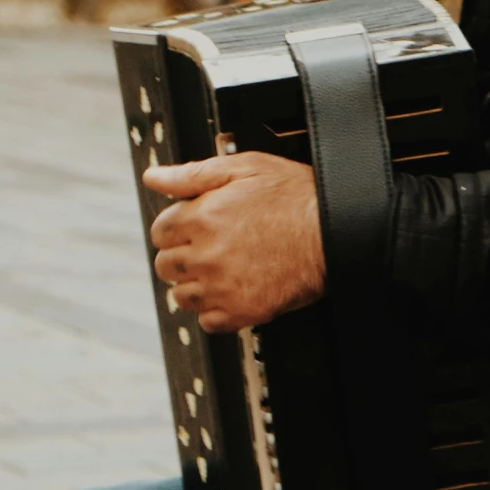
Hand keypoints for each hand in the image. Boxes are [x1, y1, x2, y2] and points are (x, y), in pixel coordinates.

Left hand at [144, 153, 323, 333]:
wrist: (335, 231)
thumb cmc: (296, 197)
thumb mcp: (244, 167)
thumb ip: (192, 174)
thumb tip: (154, 177)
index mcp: (201, 217)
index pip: (159, 232)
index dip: (176, 227)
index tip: (192, 228)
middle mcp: (206, 255)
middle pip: (166, 266)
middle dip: (181, 256)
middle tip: (207, 249)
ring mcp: (223, 287)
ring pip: (182, 297)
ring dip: (195, 285)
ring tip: (220, 272)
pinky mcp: (243, 311)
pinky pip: (208, 322)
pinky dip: (215, 311)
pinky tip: (232, 292)